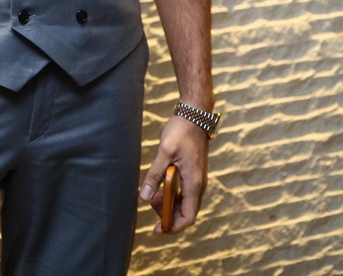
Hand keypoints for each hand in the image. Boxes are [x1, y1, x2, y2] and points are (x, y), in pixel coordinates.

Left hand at [138, 115, 208, 233]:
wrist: (195, 114)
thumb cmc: (181, 131)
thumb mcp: (165, 152)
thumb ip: (154, 175)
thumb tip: (143, 197)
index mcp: (194, 183)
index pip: (187, 217)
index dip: (172, 227)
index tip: (157, 228)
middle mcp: (199, 184)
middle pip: (186, 212)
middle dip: (168, 214)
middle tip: (150, 203)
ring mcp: (197, 178)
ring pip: (185, 202)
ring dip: (169, 203)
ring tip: (152, 193)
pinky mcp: (194, 172)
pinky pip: (184, 191)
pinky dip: (172, 193)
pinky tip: (160, 184)